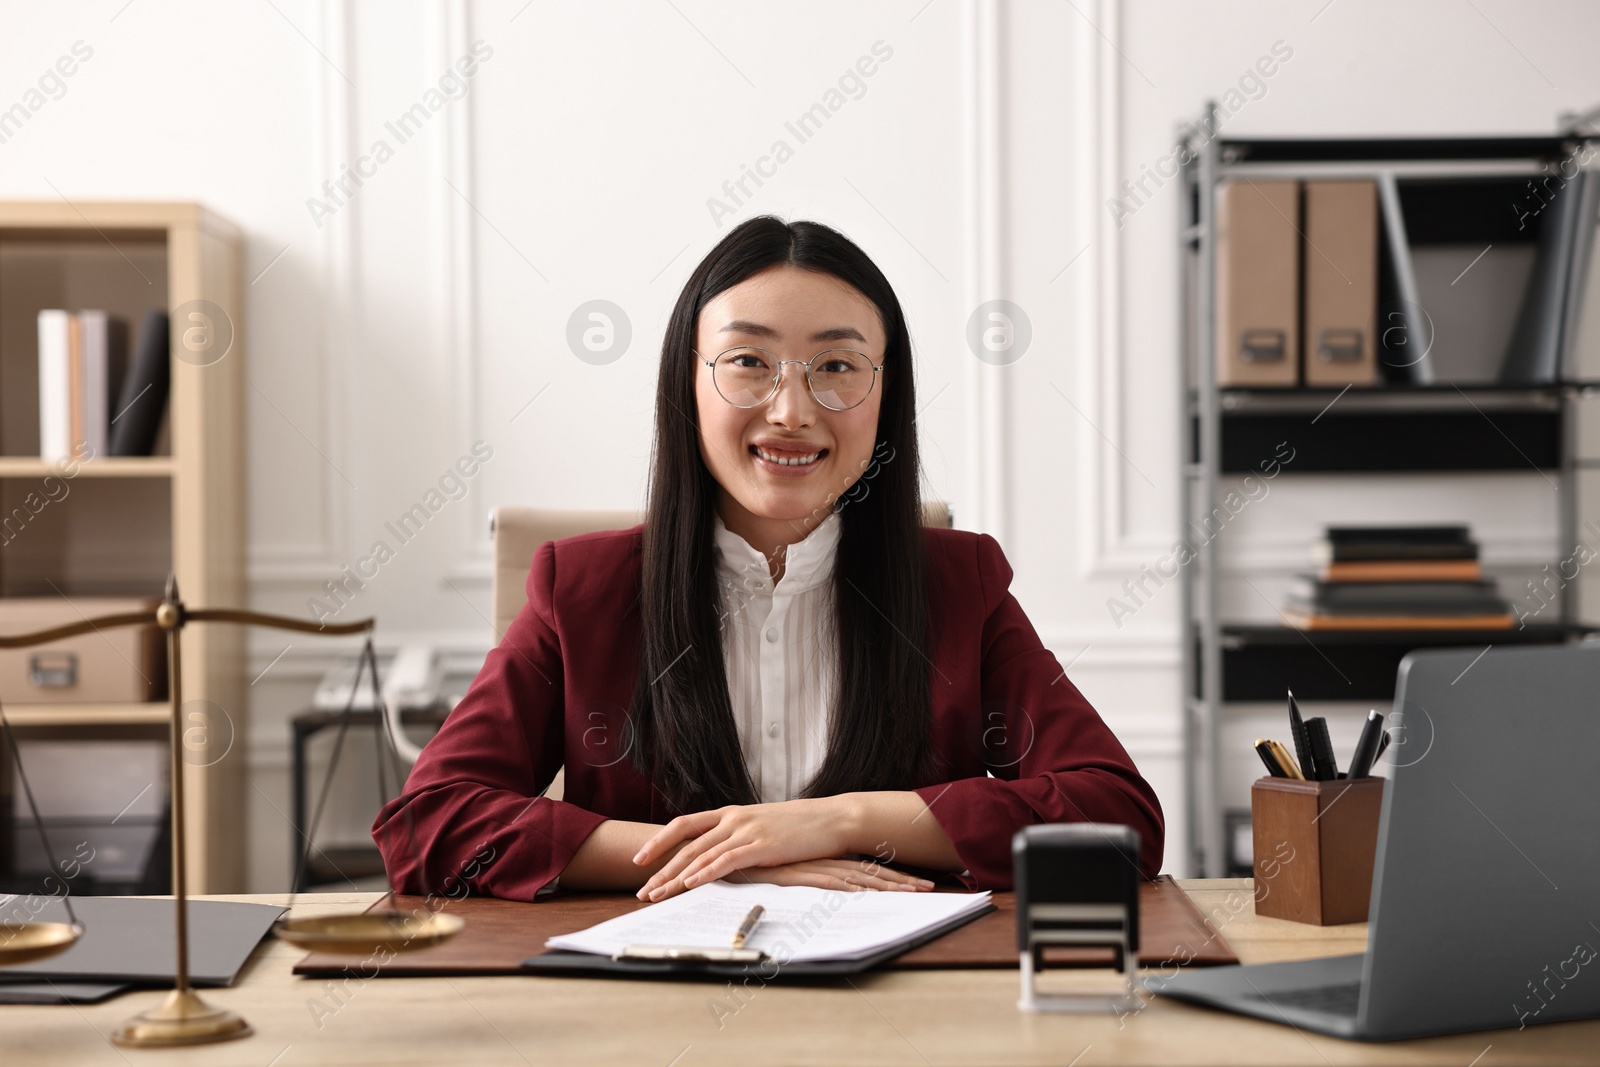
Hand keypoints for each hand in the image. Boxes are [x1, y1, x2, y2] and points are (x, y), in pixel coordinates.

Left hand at [633, 797, 855, 900]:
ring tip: (657, 894)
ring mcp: (747, 830)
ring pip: (701, 855)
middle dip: (661, 869)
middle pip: (686, 844)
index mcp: (731, 813)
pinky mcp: (762, 845)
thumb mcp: (762, 826)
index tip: (640, 859)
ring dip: (676, 877)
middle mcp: (733, 819)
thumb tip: (721, 857)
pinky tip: (690, 884)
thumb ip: (739, 838)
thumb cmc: (800, 826)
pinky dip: (705, 872)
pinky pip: (727, 860)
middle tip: (642, 891)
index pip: (685, 825)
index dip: (660, 841)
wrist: (832, 818)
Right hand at [724, 859, 935, 892]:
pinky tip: (863, 892)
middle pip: (869, 873)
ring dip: (884, 886)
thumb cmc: (755, 861)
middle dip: (900, 882)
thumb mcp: (788, 869)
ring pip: (855, 878)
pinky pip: (825, 882)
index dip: (893, 877)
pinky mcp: (793, 874)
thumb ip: (807, 875)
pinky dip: (846, 887)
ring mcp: (810, 867)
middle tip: (929, 888)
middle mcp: (823, 862)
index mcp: (824, 860)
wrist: (724, 850)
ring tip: (911, 892)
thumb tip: (827, 885)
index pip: (867, 869)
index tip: (918, 883)